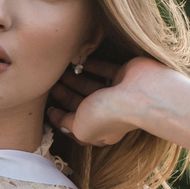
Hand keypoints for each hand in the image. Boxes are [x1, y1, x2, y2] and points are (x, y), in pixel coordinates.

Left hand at [49, 54, 189, 159]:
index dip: (60, 114)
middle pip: (81, 102)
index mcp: (99, 128)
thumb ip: (66, 123)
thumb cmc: (110, 115)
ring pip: (91, 85)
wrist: (142, 95)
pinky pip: (104, 68)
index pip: (75, 122)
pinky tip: (77, 60)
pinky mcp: (124, 74)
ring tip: (58, 70)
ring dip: (75, 79)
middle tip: (49, 82)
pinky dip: (91, 65)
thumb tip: (55, 118)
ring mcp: (118, 92)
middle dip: (65, 94)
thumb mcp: (80, 127)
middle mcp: (109, 111)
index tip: (47, 104)